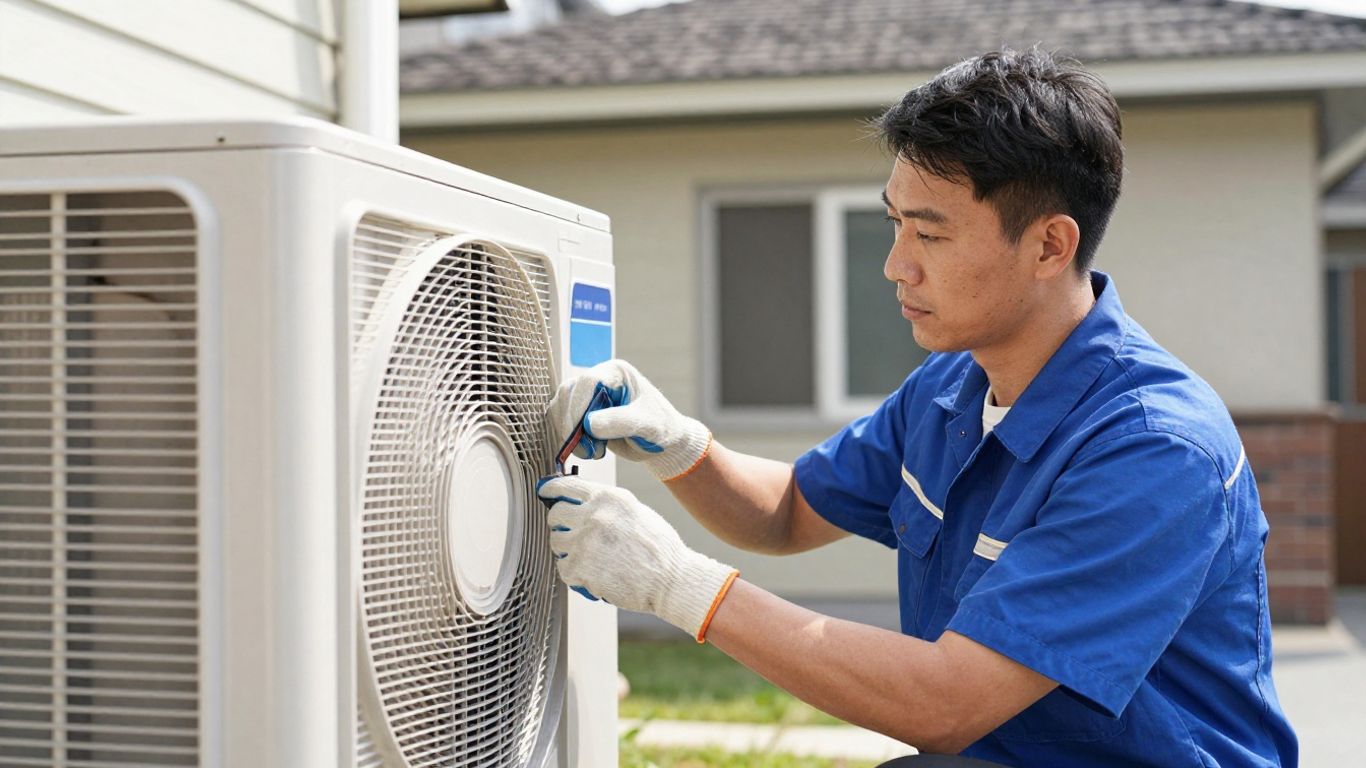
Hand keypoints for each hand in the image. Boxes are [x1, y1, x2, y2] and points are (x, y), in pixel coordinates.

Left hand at [536, 474, 737, 640]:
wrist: (671, 580)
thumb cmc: (659, 549)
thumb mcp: (635, 511)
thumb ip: (606, 505)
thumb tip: (579, 504)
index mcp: (608, 498)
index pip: (566, 486)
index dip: (551, 490)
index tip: (545, 492)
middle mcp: (593, 516)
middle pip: (555, 515)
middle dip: (560, 524)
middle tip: (573, 534)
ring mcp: (584, 543)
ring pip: (556, 542)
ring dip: (567, 550)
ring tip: (590, 557)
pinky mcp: (579, 569)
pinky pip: (563, 567)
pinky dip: (574, 573)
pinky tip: (594, 574)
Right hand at [546, 359, 711, 481]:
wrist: (661, 444)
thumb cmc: (660, 429)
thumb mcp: (646, 425)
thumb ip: (620, 422)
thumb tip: (590, 424)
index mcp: (616, 373)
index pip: (588, 381)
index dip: (579, 404)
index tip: (580, 431)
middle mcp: (599, 379)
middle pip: (569, 393)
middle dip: (572, 423)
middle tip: (586, 449)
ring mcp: (588, 395)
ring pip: (561, 407)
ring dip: (568, 432)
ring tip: (591, 452)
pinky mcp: (581, 412)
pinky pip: (562, 420)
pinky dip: (568, 437)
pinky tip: (587, 450)